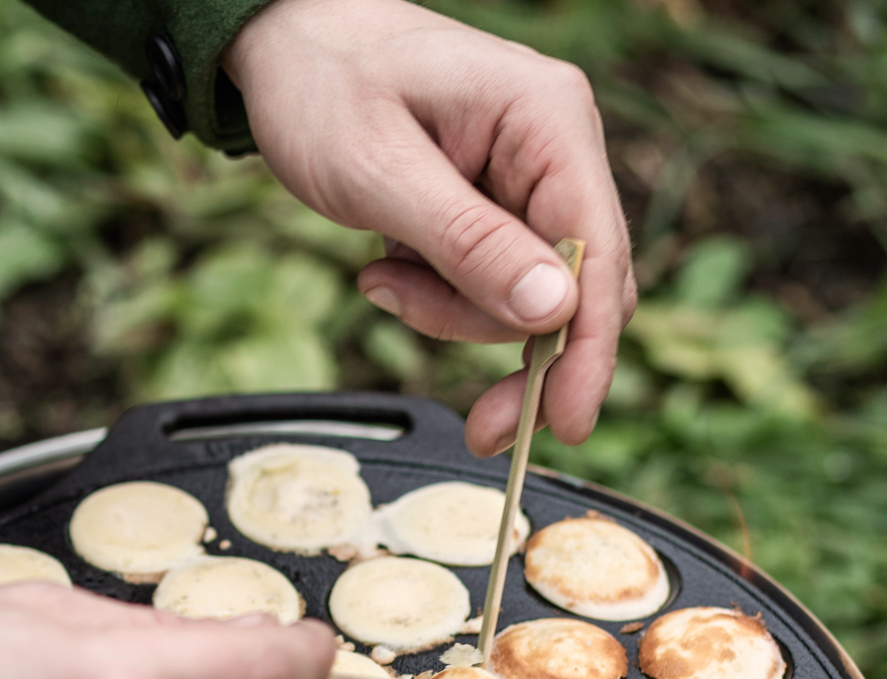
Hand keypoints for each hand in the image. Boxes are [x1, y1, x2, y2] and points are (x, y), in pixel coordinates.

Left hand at [224, 0, 634, 455]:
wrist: (287, 46)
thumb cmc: (324, 87)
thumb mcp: (380, 171)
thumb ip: (468, 243)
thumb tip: (554, 310)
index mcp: (546, 120)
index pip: (598, 252)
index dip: (589, 347)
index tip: (567, 422)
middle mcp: (557, 149)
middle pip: (577, 292)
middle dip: (514, 352)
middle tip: (476, 423)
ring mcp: (531, 183)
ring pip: (528, 305)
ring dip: (453, 316)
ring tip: (382, 280)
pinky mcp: (501, 212)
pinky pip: (492, 290)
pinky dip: (442, 301)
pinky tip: (389, 272)